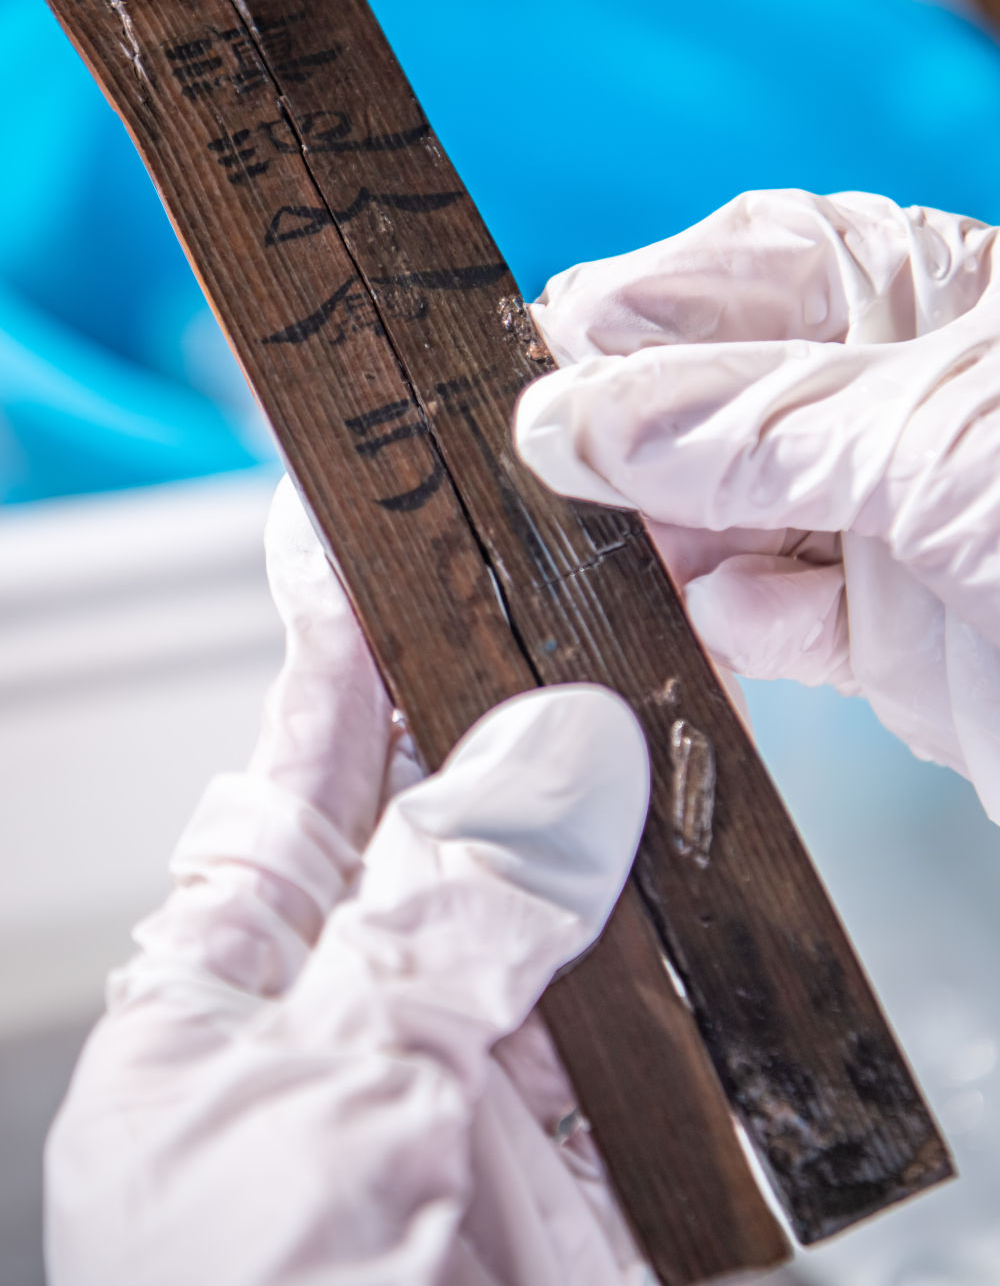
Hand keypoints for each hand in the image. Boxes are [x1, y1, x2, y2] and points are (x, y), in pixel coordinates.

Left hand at [45, 478, 649, 1285]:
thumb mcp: (325, 1108)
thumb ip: (440, 919)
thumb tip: (550, 751)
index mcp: (226, 1005)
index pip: (292, 771)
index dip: (336, 643)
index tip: (373, 525)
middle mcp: (355, 1028)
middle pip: (445, 813)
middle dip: (510, 699)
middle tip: (571, 580)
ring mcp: (477, 1090)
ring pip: (565, 902)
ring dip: (622, 808)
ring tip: (667, 687)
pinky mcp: (596, 1165)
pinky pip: (657, 1016)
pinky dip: (698, 940)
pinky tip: (721, 855)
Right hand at [514, 188, 999, 816]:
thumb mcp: (935, 437)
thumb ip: (746, 423)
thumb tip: (573, 413)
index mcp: (935, 298)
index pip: (749, 269)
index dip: (640, 306)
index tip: (543, 358)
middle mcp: (908, 403)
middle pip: (721, 395)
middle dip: (637, 433)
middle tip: (550, 469)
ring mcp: (900, 526)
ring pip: (731, 514)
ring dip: (668, 538)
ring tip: (607, 554)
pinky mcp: (898, 643)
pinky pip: (774, 621)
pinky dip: (729, 625)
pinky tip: (706, 619)